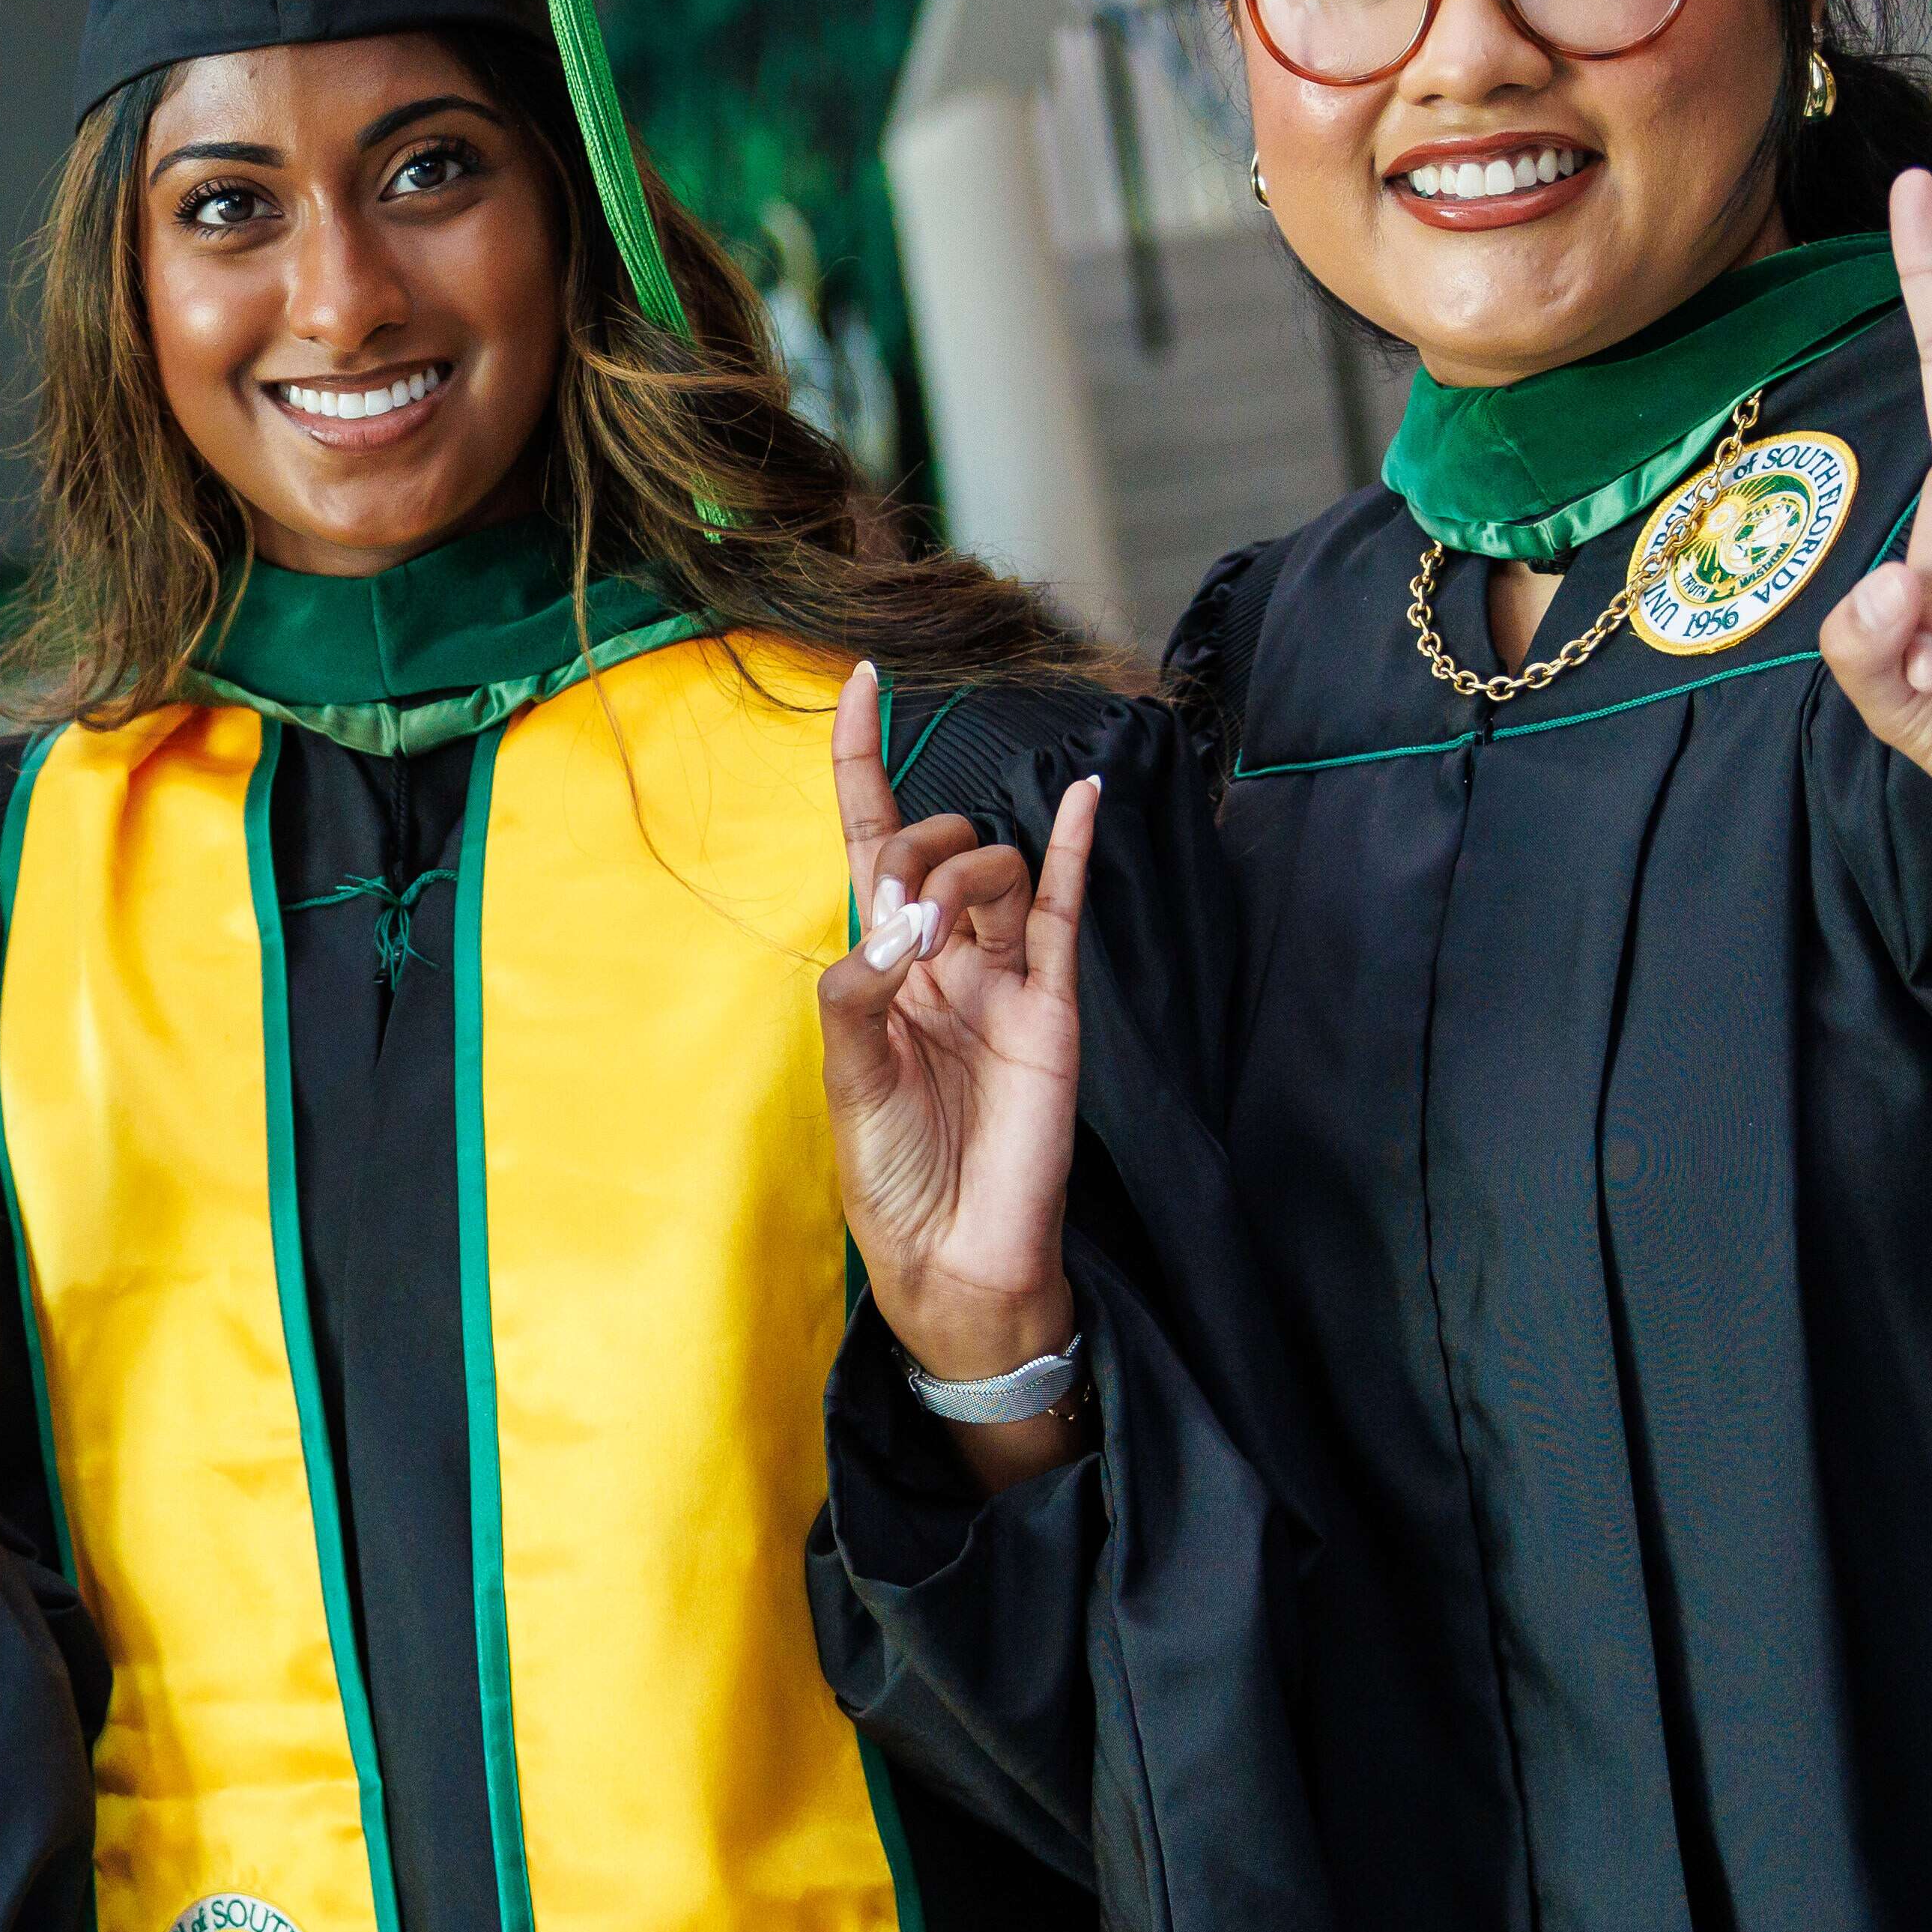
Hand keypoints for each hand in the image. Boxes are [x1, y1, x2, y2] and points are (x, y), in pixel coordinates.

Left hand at [819, 660, 1093, 1385]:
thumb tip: (898, 924)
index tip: (862, 678)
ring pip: (989, 870)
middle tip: (903, 926)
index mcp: (879, 966)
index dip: (862, 759)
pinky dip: (1074, 849)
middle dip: (911, 852)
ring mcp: (1000, 974)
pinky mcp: (1054, 1003)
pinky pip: (1065, 908)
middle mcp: (940, 955)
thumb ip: (856, 993)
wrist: (958, 1253)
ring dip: (959, 876)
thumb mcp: (846, 1079)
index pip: (868, 838)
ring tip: (941, 944)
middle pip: (928, 845)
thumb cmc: (891, 1172)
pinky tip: (1085, 801)